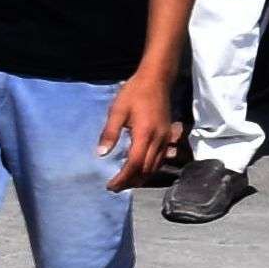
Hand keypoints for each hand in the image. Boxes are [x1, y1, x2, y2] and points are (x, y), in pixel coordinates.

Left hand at [95, 69, 179, 185]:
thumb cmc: (134, 93)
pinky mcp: (167, 136)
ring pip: (155, 166)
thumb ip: (109, 133)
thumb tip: (101, 154)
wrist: (157, 80)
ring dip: (141, 177)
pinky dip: (150, 169)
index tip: (110, 185)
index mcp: (145, 133)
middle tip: (115, 188)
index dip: (123, 177)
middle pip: (146, 169)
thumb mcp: (117, 110)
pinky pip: (160, 159)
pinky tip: (140, 170)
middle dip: (131, 181)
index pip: (135, 163)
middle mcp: (158, 139)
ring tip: (125, 182)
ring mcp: (165, 138)